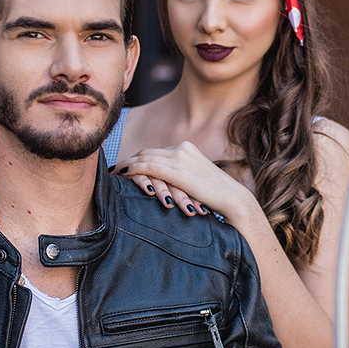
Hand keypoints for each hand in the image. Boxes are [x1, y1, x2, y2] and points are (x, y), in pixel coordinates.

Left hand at [112, 141, 252, 218]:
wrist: (233, 198)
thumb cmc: (217, 195)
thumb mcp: (197, 179)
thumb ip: (183, 175)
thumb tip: (169, 184)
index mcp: (186, 148)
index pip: (156, 152)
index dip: (139, 158)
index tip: (126, 166)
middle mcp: (182, 149)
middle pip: (147, 152)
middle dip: (129, 160)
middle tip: (115, 169)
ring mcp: (180, 159)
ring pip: (145, 158)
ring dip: (127, 164)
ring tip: (115, 172)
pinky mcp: (178, 172)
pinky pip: (150, 167)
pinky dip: (134, 169)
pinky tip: (124, 173)